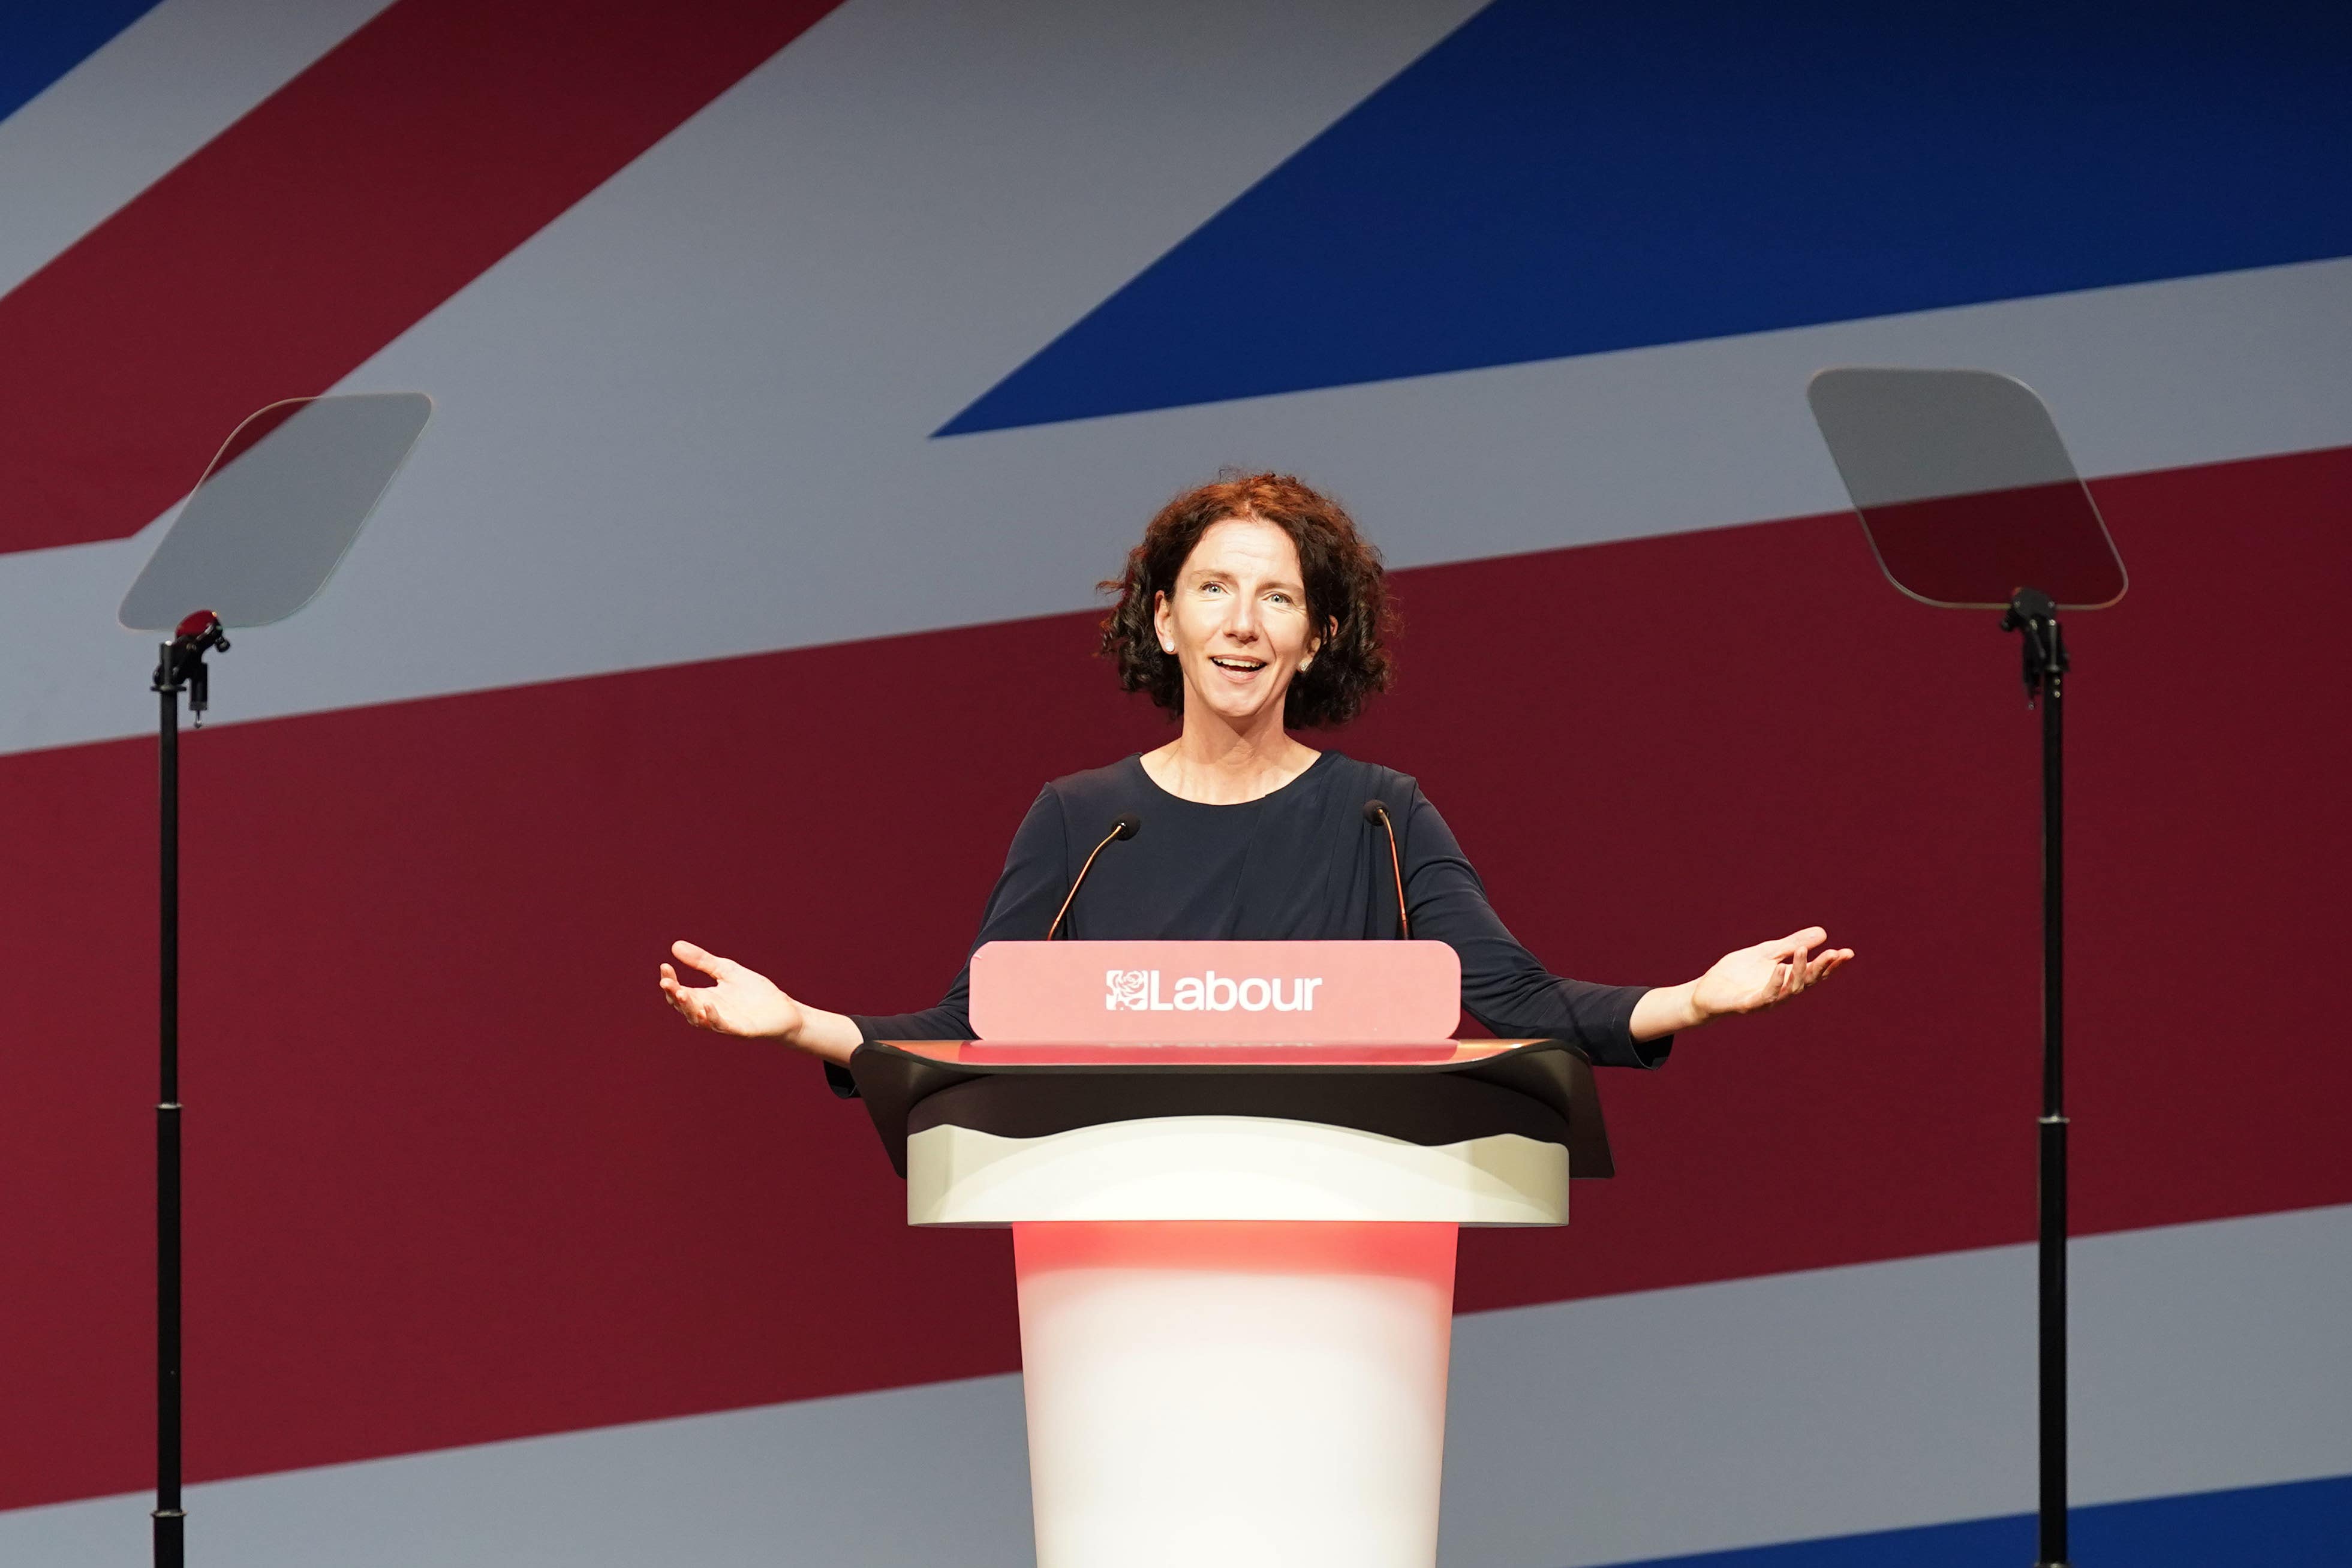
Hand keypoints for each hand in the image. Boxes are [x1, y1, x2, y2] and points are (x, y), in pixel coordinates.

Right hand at [659, 940, 802, 1040]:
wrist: (784, 1010)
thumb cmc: (755, 992)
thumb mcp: (727, 971)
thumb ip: (703, 961)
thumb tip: (674, 946)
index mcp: (705, 998)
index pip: (680, 992)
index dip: (670, 981)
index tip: (665, 965)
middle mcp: (710, 1013)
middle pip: (685, 1007)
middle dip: (674, 995)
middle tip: (666, 982)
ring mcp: (725, 1023)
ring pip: (699, 1020)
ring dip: (689, 1007)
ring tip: (682, 992)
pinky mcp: (741, 1030)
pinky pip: (723, 1026)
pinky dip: (713, 1017)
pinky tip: (707, 1004)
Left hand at [1691, 926, 1852, 1021]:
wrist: (1707, 990)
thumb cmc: (1737, 973)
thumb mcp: (1767, 952)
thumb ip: (1791, 944)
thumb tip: (1823, 933)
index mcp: (1787, 979)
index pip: (1814, 972)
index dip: (1831, 965)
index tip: (1848, 953)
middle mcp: (1781, 992)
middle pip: (1807, 982)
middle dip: (1821, 968)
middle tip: (1834, 953)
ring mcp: (1766, 1000)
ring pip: (1790, 989)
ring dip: (1798, 971)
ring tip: (1802, 951)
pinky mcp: (1748, 1005)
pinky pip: (1766, 995)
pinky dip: (1775, 982)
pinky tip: (1780, 968)